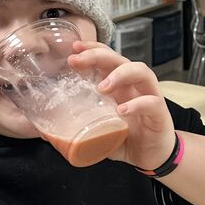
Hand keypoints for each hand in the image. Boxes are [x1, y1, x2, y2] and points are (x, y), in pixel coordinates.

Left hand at [69, 41, 174, 169]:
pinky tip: (122, 111)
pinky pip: (151, 102)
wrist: (154, 156)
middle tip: (77, 60)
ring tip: (102, 86)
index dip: (93, 49)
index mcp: (120, 86)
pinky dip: (137, 104)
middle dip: (98, 56)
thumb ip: (77, 128)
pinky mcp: (159, 114)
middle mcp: (135, 87)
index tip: (74, 47)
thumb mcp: (99, 131)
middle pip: (120, 60)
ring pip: (141, 72)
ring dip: (120, 74)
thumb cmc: (127, 139)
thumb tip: (45, 133)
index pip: (108, 58)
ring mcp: (149, 98)